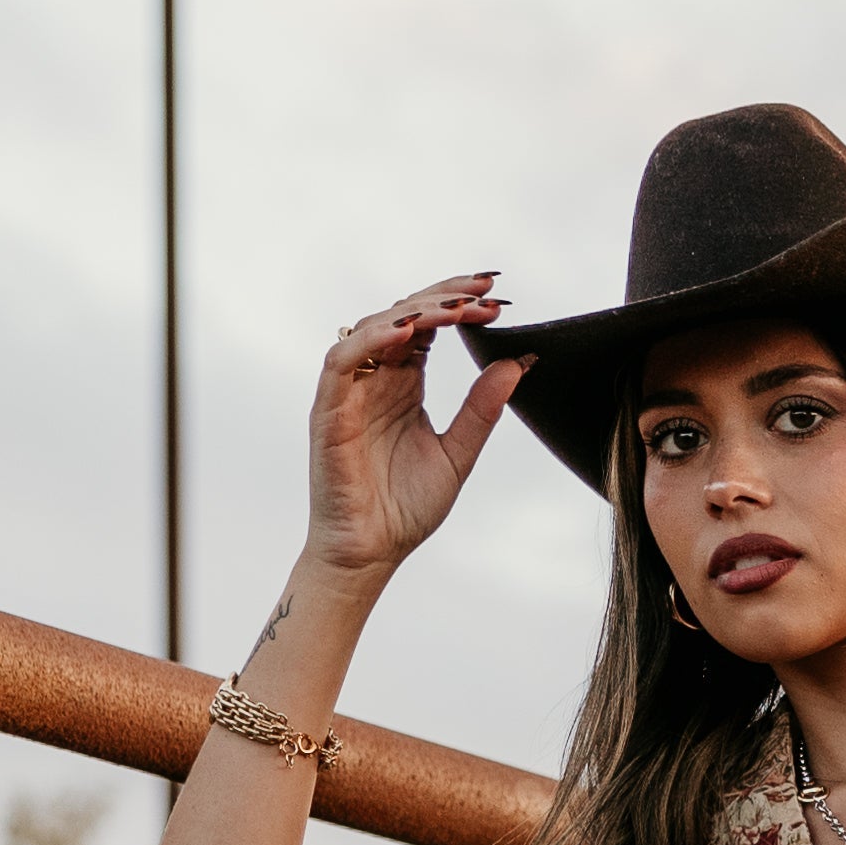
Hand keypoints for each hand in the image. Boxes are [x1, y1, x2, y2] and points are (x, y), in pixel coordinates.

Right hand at [302, 275, 524, 582]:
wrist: (371, 553)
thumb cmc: (405, 509)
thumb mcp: (458, 454)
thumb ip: (481, 410)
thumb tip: (517, 364)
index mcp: (404, 382)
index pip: (429, 325)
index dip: (459, 306)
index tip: (496, 299)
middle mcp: (376, 377)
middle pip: (404, 314)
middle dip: (445, 297)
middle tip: (485, 291)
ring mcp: (350, 390)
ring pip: (374, 327)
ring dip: (416, 312)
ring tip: (456, 310)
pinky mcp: (328, 409)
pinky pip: (342, 360)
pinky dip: (371, 340)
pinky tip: (407, 332)